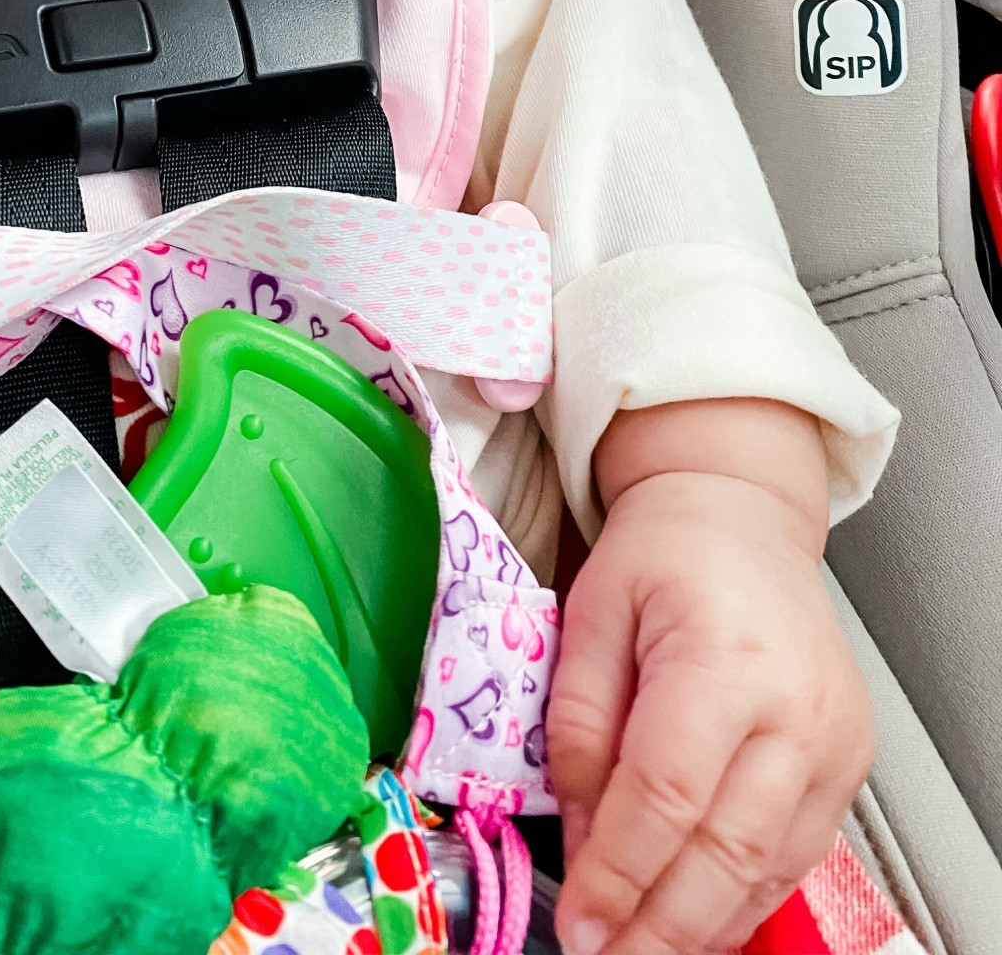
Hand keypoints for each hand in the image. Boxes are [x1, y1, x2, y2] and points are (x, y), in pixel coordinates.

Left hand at [548, 403, 872, 953]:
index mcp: (724, 655)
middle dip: (659, 923)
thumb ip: (579, 725)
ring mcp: (834, 740)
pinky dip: (742, 898)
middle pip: (727, 850)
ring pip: (769, 869)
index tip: (579, 920)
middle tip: (604, 951)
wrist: (740, 516)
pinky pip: (795, 855)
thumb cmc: (663, 554)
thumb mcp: (591, 615)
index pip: (669, 793)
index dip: (620, 871)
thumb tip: (582, 835)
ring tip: (640, 948)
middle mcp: (795, 706)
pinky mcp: (848, 764)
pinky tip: (694, 916)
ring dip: (701, 925)